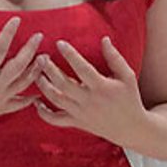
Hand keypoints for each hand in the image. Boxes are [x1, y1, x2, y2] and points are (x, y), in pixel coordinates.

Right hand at [0, 16, 43, 133]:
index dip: (8, 33)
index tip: (17, 20)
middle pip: (19, 65)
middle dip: (31, 49)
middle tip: (40, 35)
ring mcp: (1, 98)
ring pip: (24, 83)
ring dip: (36, 70)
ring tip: (45, 58)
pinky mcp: (1, 109)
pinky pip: (19, 103)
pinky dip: (30, 99)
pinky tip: (39, 93)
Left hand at [33, 36, 147, 146]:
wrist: (130, 128)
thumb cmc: (129, 98)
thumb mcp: (127, 76)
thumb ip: (115, 58)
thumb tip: (104, 39)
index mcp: (102, 87)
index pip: (82, 68)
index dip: (70, 55)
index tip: (59, 42)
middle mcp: (89, 101)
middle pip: (63, 84)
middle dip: (49, 69)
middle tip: (41, 57)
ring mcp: (80, 113)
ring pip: (56, 99)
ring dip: (43, 85)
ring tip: (36, 72)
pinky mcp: (76, 123)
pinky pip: (55, 120)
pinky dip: (43, 113)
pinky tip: (36, 101)